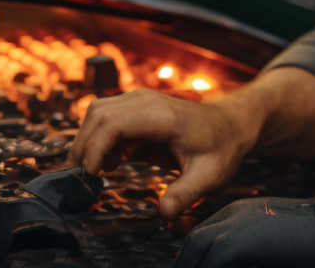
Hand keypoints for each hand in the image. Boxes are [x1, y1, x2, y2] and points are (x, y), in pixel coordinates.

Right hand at [67, 89, 255, 218]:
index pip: (113, 122)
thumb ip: (186, 193)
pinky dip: (99, 141)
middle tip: (85, 181)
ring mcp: (139, 101)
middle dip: (84, 148)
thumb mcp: (209, 175)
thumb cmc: (221, 148)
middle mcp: (146, 100)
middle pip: (98, 115)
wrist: (230, 125)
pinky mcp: (136, 108)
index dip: (94, 147)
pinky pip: (106, 119)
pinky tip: (111, 164)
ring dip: (89, 143)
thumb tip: (164, 213)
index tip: (91, 176)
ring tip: (99, 174)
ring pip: (97, 114)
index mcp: (162, 115)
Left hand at [172, 196, 314, 267]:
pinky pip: (212, 263)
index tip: (191, 266)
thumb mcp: (275, 237)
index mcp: (241, 211)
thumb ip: (252, 246)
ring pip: (198, 252)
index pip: (203, 235)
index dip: (193, 257)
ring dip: (193, 265)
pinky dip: (208, 267)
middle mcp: (234, 215)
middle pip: (195, 243)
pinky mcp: (242, 243)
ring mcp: (237, 227)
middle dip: (187, 262)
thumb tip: (232, 258)